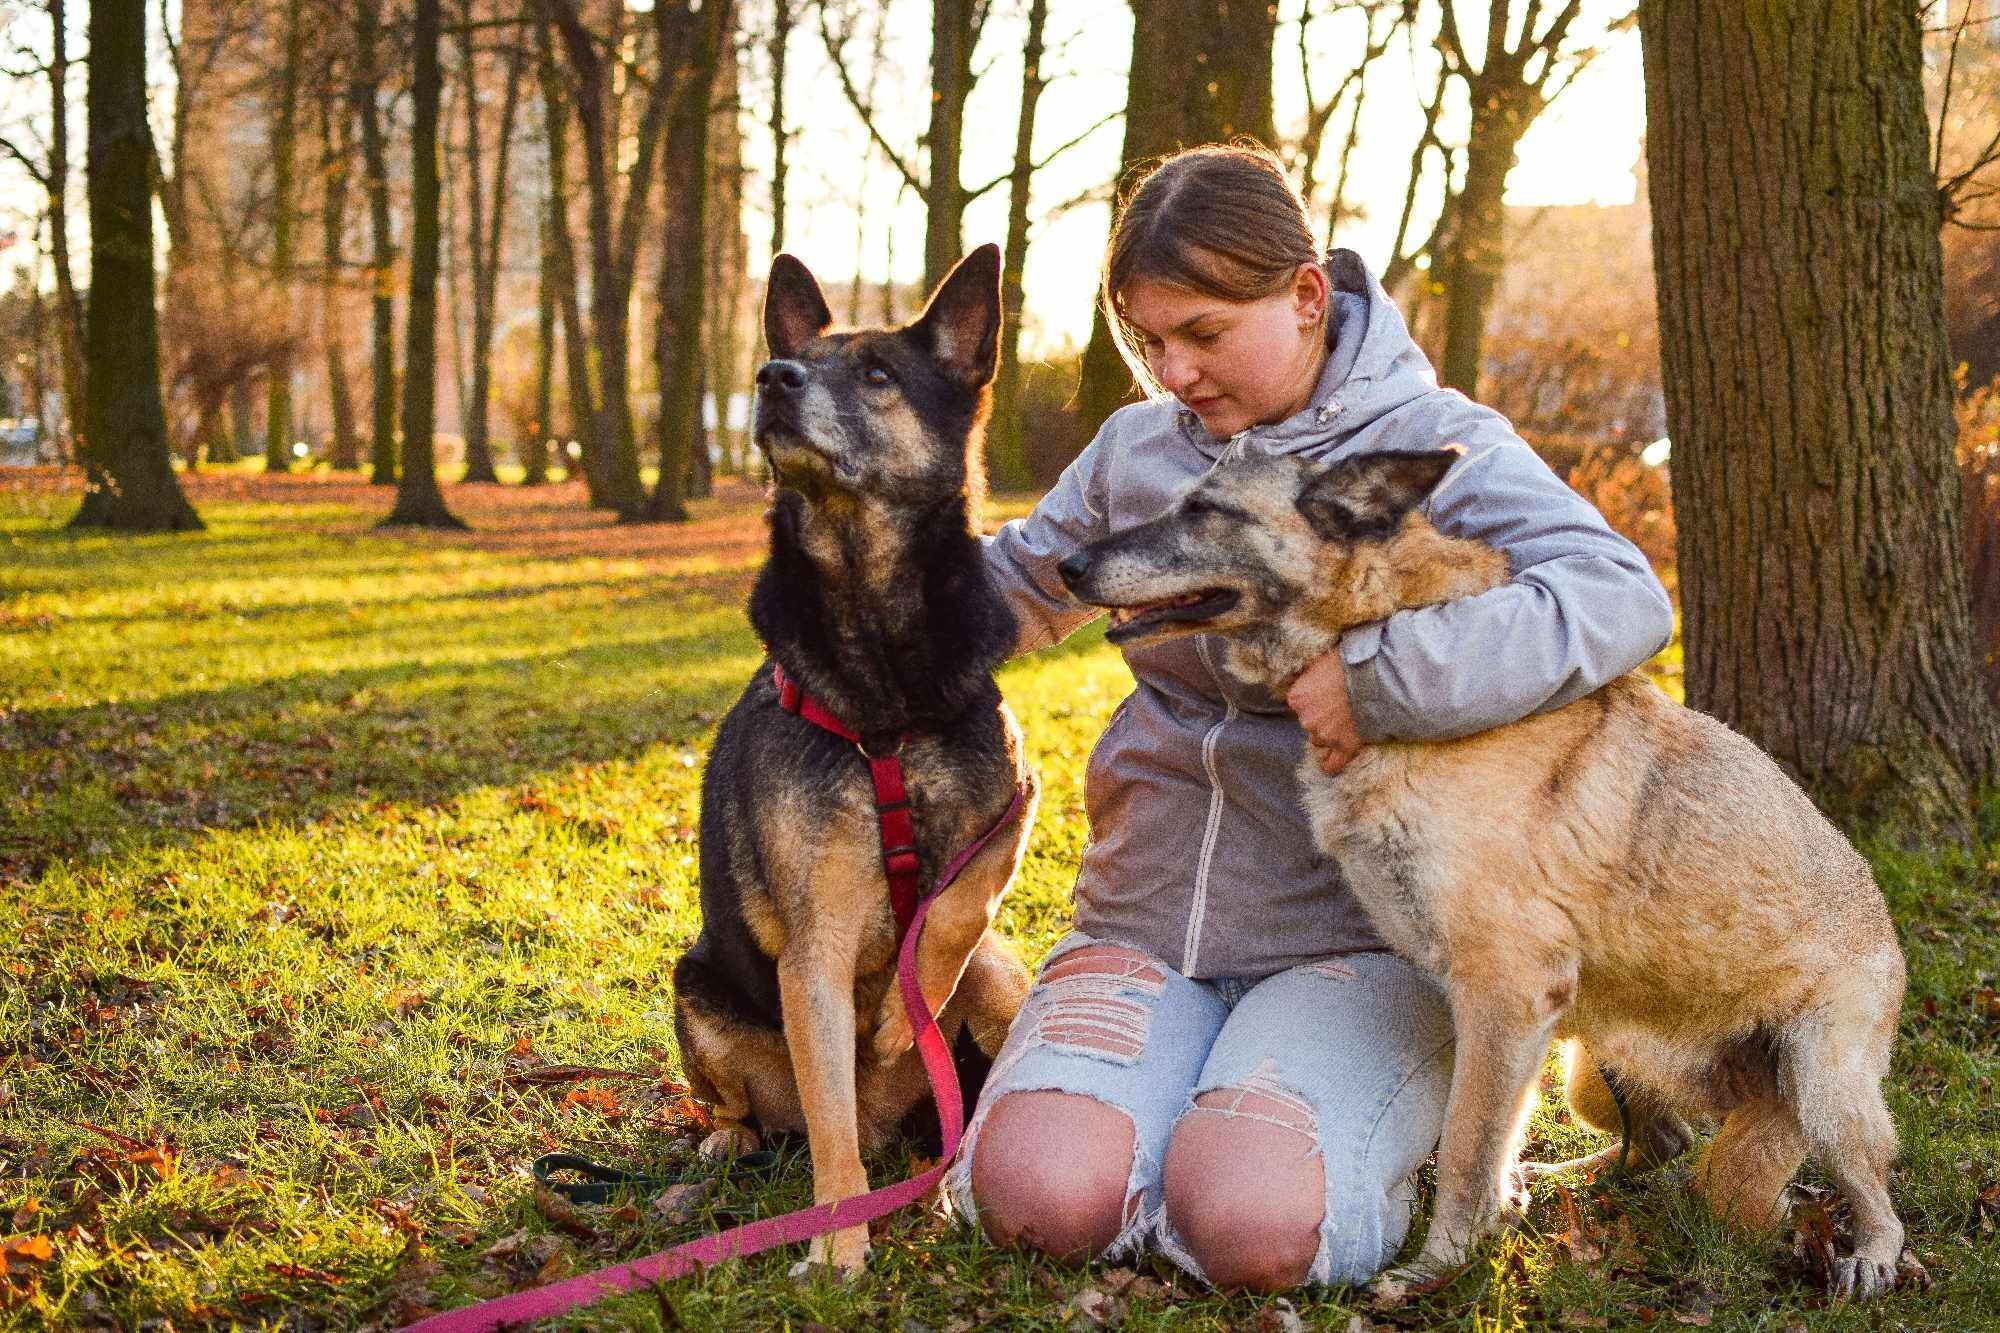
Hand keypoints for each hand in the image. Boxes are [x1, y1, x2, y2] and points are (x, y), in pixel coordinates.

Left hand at [1287, 650, 1363, 774]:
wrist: (1377, 679)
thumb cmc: (1351, 664)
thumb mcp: (1322, 659)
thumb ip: (1309, 671)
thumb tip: (1305, 671)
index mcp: (1297, 697)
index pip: (1299, 703)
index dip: (1313, 698)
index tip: (1326, 693)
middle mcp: (1306, 719)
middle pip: (1309, 722)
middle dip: (1321, 716)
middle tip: (1339, 705)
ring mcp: (1325, 735)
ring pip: (1320, 740)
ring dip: (1329, 733)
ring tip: (1346, 722)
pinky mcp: (1344, 747)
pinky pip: (1332, 764)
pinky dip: (1331, 765)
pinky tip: (1331, 764)